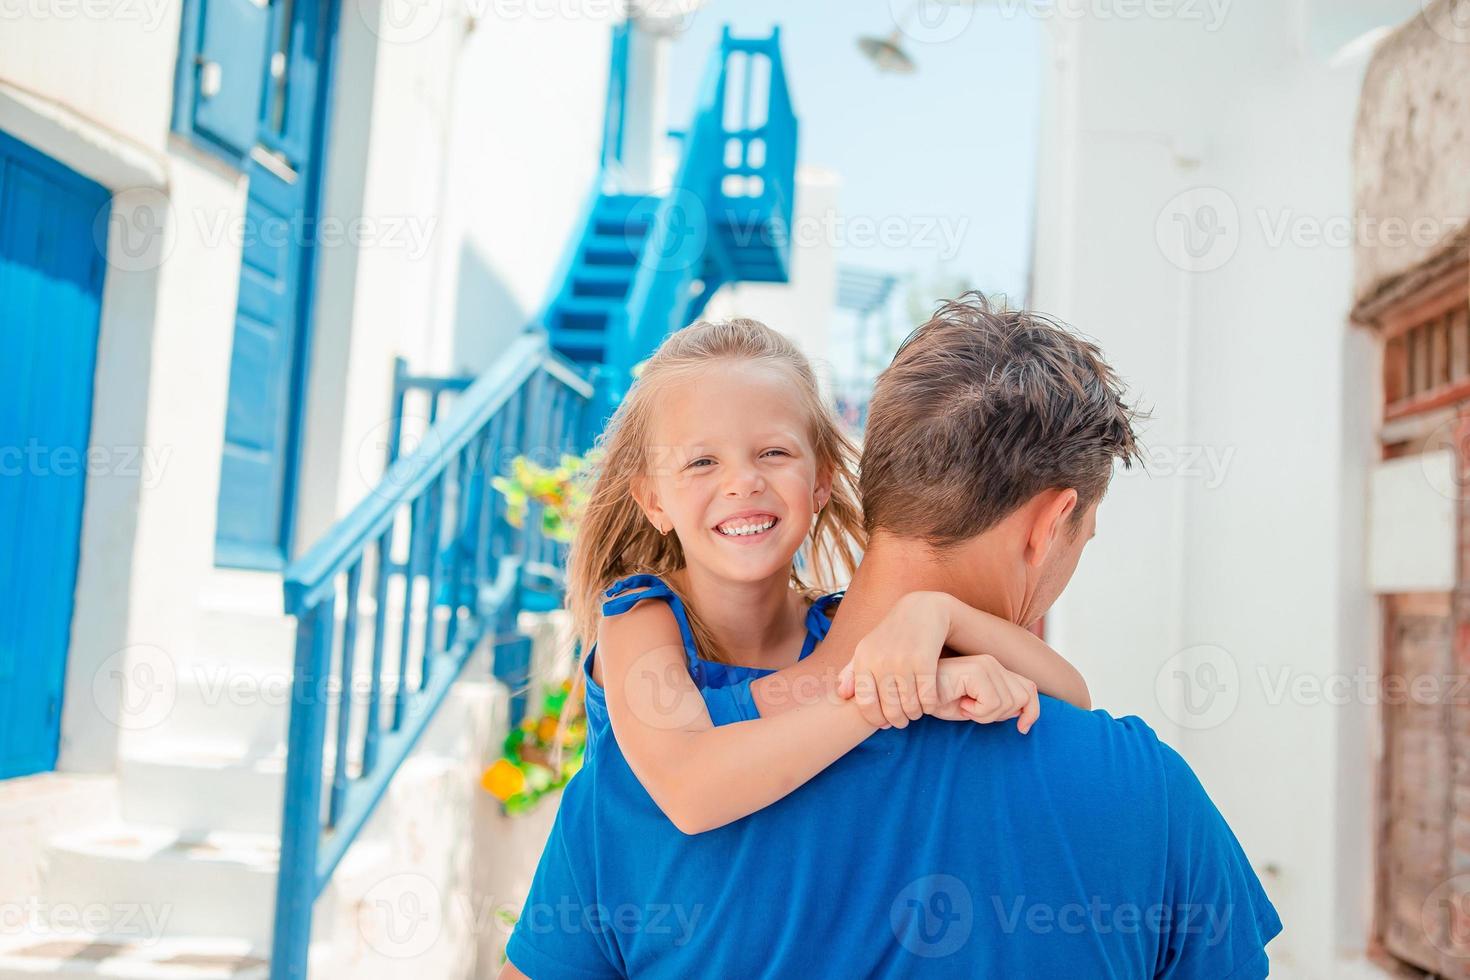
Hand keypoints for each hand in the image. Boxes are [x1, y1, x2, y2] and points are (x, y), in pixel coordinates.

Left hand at [836, 592, 951, 728]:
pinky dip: (930, 705)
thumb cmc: (891, 635)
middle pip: (890, 709)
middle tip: (903, 720)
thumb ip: (852, 672)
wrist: (922, 610)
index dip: (876, 719)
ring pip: (910, 706)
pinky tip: (929, 702)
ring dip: (915, 714)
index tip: (885, 722)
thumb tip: (842, 695)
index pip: (865, 704)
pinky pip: (928, 698)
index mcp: (864, 659)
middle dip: (898, 720)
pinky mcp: (925, 661)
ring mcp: (903, 661)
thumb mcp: (867, 648)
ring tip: (916, 711)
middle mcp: (881, 661)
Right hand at [933, 655, 1040, 733]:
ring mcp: (985, 664)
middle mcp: (992, 662)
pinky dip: (977, 712)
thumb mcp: (976, 708)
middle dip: (1000, 716)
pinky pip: (992, 703)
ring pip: (1008, 704)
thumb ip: (1000, 706)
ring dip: (985, 715)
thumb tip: (1022, 712)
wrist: (914, 697)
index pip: (1029, 688)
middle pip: (1022, 698)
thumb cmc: (941, 702)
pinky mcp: (976, 671)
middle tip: (974, 712)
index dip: (1032, 711)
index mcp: (994, 669)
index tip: (1022, 729)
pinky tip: (960, 703)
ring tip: (964, 706)